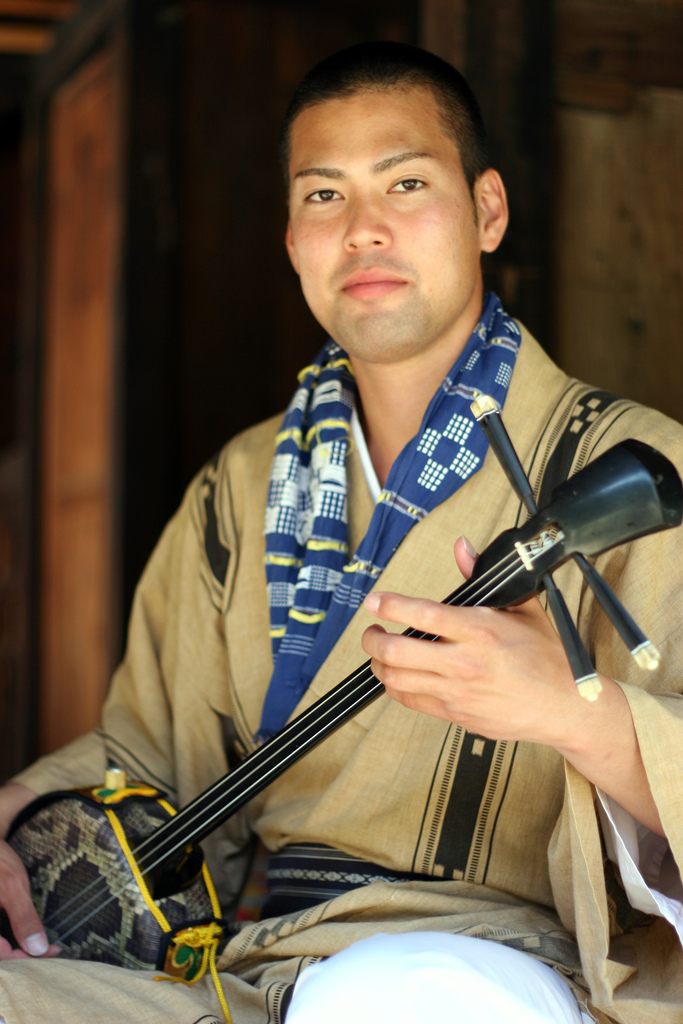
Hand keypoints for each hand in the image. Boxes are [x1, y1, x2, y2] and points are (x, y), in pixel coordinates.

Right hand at [0, 784, 59, 959]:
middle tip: (49, 950)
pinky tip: (29, 933)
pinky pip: (0, 932)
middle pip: (1, 950)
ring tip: (43, 944)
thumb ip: (23, 919)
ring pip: (1, 942)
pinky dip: (13, 935)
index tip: (49, 952)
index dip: (24, 958)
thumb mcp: (13, 887)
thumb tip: (38, 949)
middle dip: (23, 953)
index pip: (1, 954)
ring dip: (19, 946)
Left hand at [361, 536, 589, 747]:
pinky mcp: (456, 715)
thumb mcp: (521, 607)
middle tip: (372, 631)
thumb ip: (482, 575)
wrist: (565, 706)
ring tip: (380, 653)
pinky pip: (411, 701)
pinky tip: (398, 675)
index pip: (423, 615)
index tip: (374, 601)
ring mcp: (458, 692)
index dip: (391, 606)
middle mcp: (465, 662)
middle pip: (397, 652)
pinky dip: (396, 687)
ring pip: (396, 680)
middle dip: (373, 639)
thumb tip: (462, 547)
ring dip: (378, 664)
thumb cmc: (546, 656)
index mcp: (480, 630)